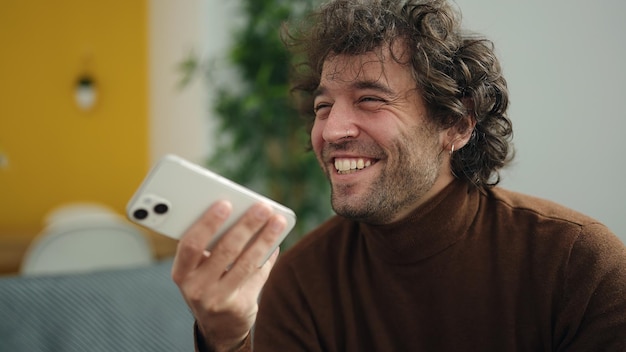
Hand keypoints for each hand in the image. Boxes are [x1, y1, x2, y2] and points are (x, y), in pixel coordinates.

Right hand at [172, 200, 285, 351]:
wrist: (217, 326)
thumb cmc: (207, 283)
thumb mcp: (198, 269)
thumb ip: (211, 244)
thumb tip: (240, 210)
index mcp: (181, 273)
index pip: (191, 244)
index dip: (208, 223)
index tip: (226, 203)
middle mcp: (196, 288)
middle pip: (226, 250)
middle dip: (247, 225)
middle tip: (263, 207)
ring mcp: (219, 300)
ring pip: (247, 262)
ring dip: (265, 238)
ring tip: (277, 221)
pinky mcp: (240, 306)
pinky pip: (258, 275)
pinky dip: (269, 255)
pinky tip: (276, 240)